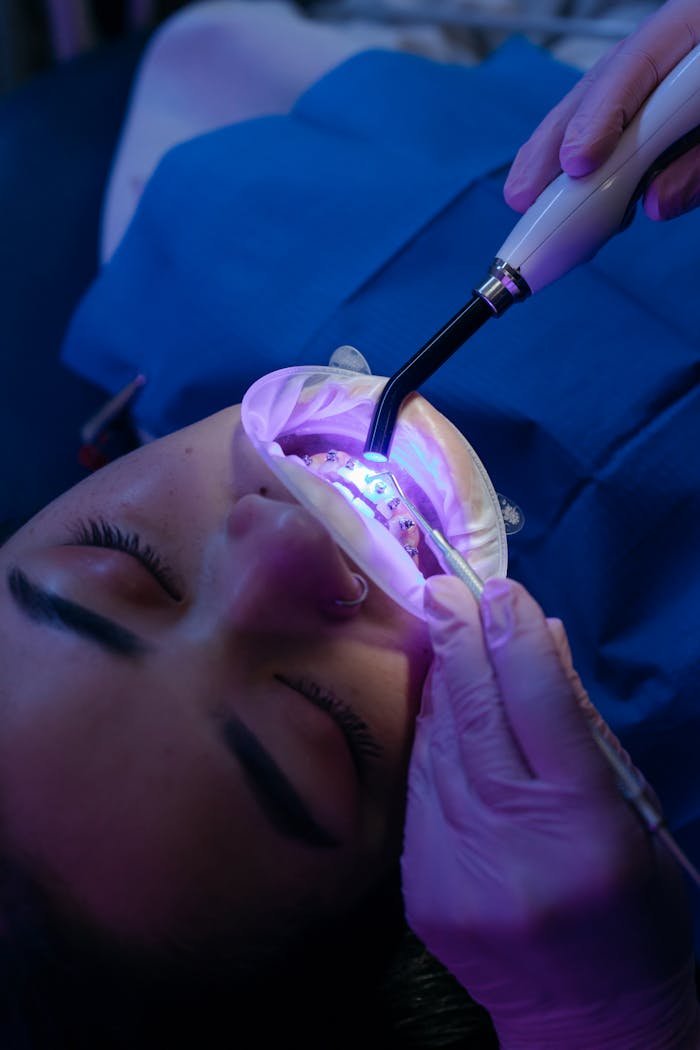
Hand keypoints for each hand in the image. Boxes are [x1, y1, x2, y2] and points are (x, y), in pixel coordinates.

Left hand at [401, 575, 698, 1048]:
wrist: (587, 1021)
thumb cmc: (634, 911)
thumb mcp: (637, 816)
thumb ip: (586, 729)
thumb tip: (543, 640)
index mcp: (587, 826)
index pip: (543, 706)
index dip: (516, 640)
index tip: (498, 590)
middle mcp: (515, 843)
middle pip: (477, 718)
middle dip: (458, 642)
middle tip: (441, 586)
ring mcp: (458, 868)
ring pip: (438, 748)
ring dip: (438, 683)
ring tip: (438, 630)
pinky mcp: (420, 888)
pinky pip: (420, 788)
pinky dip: (427, 738)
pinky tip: (433, 702)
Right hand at [504, 0, 699, 220]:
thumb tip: (655, 203)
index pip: (645, 60)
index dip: (605, 114)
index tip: (579, 165)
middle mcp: (684, 35)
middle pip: (608, 77)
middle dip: (559, 138)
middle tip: (524, 193)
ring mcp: (675, 58)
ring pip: (605, 94)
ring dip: (558, 148)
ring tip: (525, 193)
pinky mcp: (669, 89)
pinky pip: (622, 112)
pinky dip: (589, 149)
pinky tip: (561, 180)